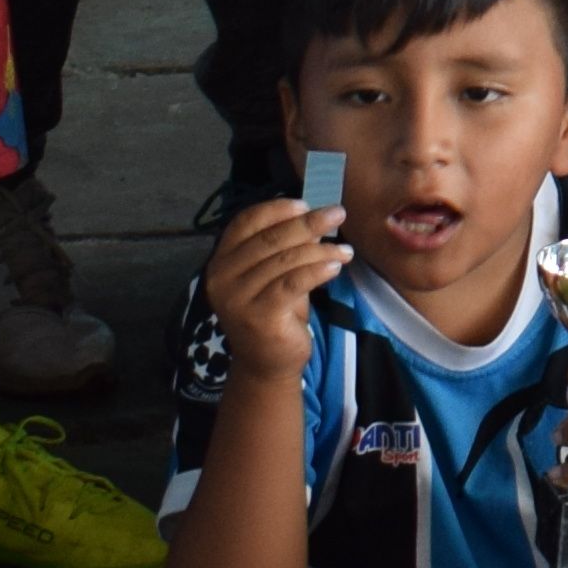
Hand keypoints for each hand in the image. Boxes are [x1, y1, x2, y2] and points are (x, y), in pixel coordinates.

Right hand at [206, 184, 347, 379]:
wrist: (265, 364)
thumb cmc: (273, 312)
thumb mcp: (277, 274)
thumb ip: (288, 246)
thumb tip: (315, 215)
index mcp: (222, 260)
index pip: (245, 222)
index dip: (276, 209)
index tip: (305, 203)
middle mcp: (222, 277)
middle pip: (268, 239)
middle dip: (307, 223)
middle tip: (338, 213)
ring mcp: (237, 298)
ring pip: (285, 261)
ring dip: (321, 250)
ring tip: (345, 250)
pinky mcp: (258, 316)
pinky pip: (293, 283)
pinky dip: (317, 271)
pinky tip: (336, 268)